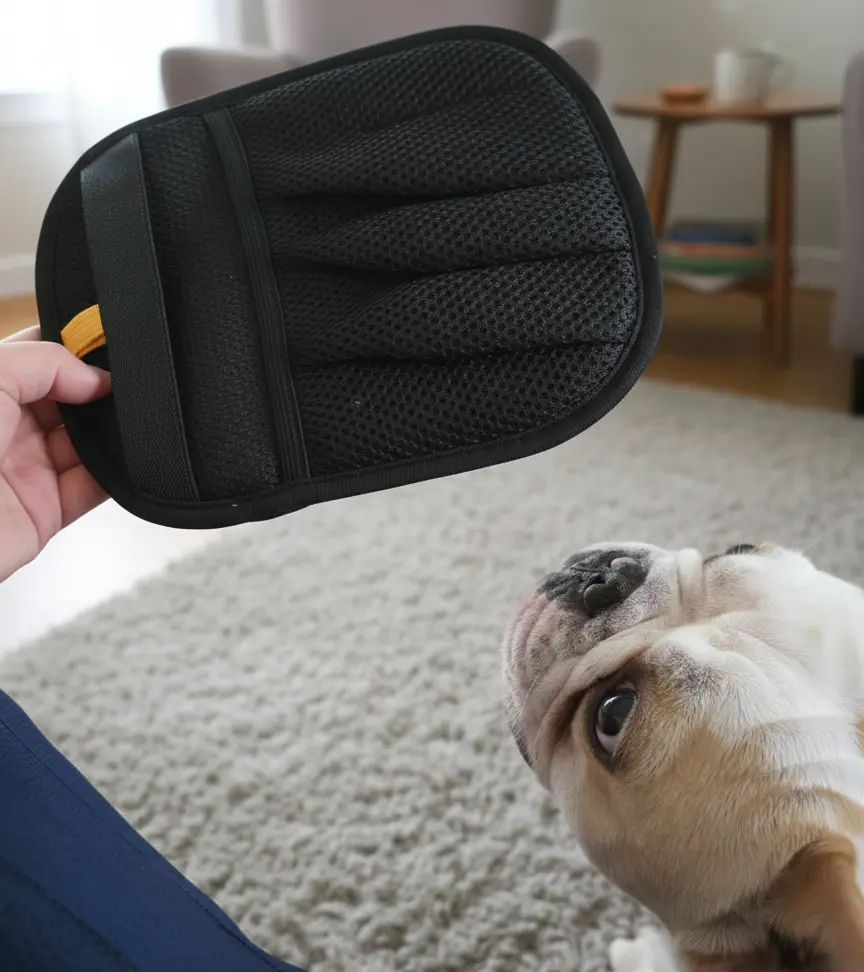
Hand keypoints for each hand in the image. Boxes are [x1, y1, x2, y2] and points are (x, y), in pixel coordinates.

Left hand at [0, 326, 110, 581]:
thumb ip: (46, 363)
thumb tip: (94, 378)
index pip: (38, 356)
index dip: (72, 345)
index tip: (104, 343)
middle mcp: (4, 426)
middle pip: (69, 398)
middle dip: (97, 389)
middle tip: (118, 384)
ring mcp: (27, 468)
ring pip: (87, 442)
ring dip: (109, 432)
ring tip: (120, 422)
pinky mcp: (48, 510)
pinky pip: (95, 488)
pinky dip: (115, 475)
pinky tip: (123, 458)